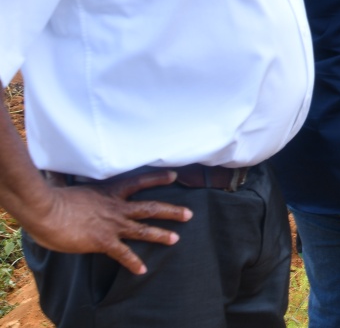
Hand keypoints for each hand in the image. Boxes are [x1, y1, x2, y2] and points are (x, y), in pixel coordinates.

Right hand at [24, 170, 191, 274]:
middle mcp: (116, 207)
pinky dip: (133, 262)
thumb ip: (75, 184)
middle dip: (171, 211)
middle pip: (150, 207)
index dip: (158, 178)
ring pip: (143, 229)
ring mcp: (112, 224)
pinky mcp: (103, 241)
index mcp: (109, 191)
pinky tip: (142, 270)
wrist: (47, 210)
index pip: (139, 181)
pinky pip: (123, 254)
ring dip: (160, 234)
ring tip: (176, 239)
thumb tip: (59, 173)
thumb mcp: (70, 186)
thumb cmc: (53, 198)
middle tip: (189, 214)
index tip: (174, 175)